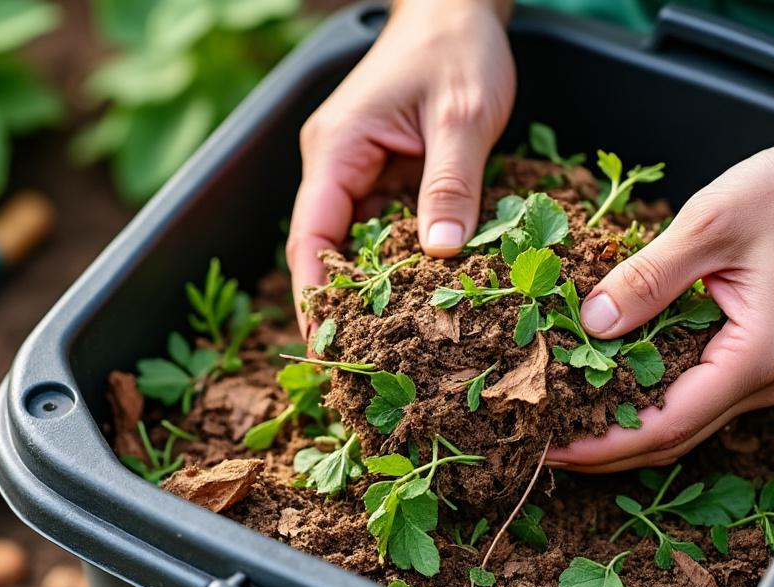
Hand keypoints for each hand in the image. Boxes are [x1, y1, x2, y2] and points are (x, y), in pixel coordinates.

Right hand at [286, 0, 515, 333]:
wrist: (458, 9)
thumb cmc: (456, 49)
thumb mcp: (463, 117)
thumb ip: (451, 186)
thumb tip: (442, 257)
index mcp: (337, 150)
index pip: (310, 238)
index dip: (314, 297)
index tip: (327, 346)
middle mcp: (335, 165)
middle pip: (326, 251)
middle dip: (345, 305)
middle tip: (370, 364)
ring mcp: (358, 171)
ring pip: (358, 245)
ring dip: (377, 288)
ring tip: (403, 345)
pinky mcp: (383, 175)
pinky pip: (385, 229)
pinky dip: (403, 262)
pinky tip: (427, 297)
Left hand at [547, 141, 773, 472]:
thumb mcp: (708, 224)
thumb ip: (648, 278)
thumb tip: (592, 323)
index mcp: (759, 355)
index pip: (669, 423)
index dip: (605, 442)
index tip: (553, 446)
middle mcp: (767, 379)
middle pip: (674, 437)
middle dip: (606, 450)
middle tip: (542, 446)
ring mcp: (765, 374)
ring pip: (684, 423)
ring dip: (624, 430)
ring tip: (563, 426)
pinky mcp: (755, 359)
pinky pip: (695, 396)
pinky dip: (648, 402)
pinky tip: (605, 392)